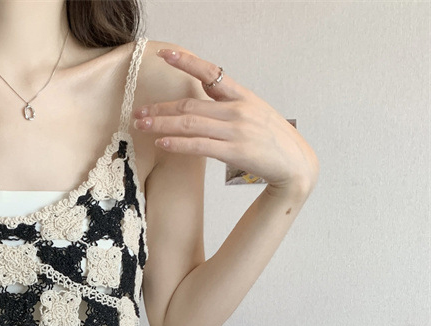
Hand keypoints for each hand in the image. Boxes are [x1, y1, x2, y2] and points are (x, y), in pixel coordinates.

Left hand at [134, 48, 318, 194]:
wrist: (295, 163)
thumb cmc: (272, 140)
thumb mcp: (253, 113)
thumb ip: (228, 106)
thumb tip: (201, 102)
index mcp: (242, 96)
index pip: (211, 72)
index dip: (187, 62)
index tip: (166, 55)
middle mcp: (238, 110)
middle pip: (190, 104)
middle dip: (161, 107)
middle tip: (138, 111)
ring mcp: (236, 130)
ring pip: (190, 123)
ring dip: (162, 123)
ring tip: (142, 124)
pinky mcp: (234, 152)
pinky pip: (199, 145)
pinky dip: (178, 143)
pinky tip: (162, 141)